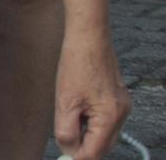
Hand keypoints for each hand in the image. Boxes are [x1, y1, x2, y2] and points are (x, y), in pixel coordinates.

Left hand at [54, 29, 130, 158]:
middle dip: (82, 147)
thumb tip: (68, 151)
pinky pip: (105, 120)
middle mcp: (121, 114)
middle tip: (62, 140)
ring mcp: (122, 106)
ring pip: (103, 134)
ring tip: (68, 118)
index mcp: (110, 117)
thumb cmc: (76, 64)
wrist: (88, 37)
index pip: (94, 153)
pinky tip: (77, 109)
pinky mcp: (118, 98)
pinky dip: (91, 122)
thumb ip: (66, 130)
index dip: (76, 157)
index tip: (62, 156)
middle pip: (102, 146)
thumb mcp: (65, 101)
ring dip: (86, 134)